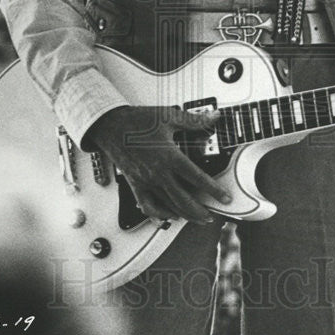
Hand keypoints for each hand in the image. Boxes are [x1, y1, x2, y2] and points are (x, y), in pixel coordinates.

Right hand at [83, 106, 230, 223]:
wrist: (110, 125)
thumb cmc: (137, 120)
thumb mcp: (168, 116)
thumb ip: (194, 121)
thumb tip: (213, 117)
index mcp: (169, 157)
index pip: (197, 178)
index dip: (213, 190)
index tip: (224, 198)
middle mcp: (158, 173)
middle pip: (183, 200)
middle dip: (200, 212)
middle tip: (211, 216)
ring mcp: (146, 181)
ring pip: (167, 206)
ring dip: (183, 215)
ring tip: (195, 218)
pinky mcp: (135, 184)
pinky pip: (147, 206)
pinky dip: (159, 214)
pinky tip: (167, 216)